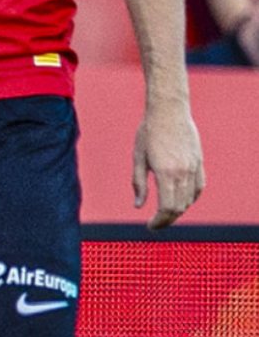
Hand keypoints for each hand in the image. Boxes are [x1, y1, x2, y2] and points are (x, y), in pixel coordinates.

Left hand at [132, 101, 204, 229]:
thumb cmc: (148, 133)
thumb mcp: (138, 159)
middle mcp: (183, 172)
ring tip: (164, 213)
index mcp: (166, 173)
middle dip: (167, 220)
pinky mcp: (199, 162)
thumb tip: (138, 205)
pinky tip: (181, 201)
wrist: (169, 111)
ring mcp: (194, 167)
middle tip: (155, 224)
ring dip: (178, 210)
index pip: (167, 208)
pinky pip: (199, 187)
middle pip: (179, 207)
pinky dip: (191, 198)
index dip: (159, 221)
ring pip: (190, 199)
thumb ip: (138, 184)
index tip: (150, 226)